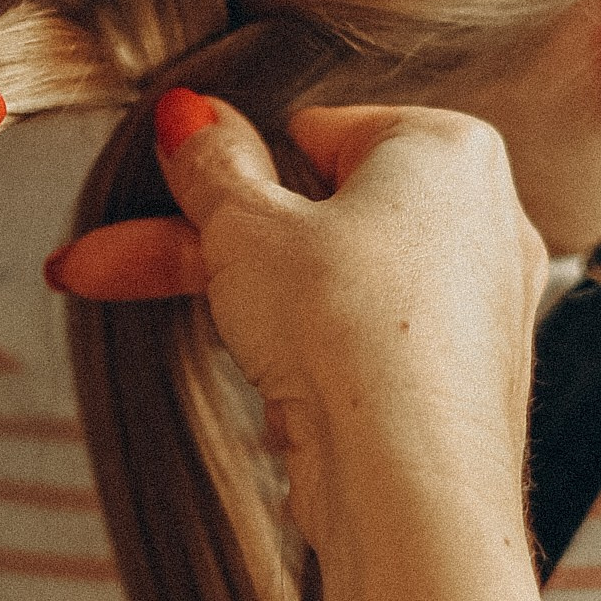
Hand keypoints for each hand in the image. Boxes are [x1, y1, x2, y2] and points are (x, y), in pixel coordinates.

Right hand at [46, 89, 547, 566]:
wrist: (408, 485)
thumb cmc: (350, 333)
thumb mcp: (246, 226)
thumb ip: (210, 163)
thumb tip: (191, 116)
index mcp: (450, 149)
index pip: (319, 133)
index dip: (239, 167)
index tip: (176, 190)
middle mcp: (483, 219)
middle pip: (318, 214)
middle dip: (208, 241)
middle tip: (117, 254)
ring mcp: (475, 307)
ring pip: (334, 284)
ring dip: (244, 300)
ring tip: (156, 308)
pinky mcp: (455, 382)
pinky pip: (362, 344)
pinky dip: (305, 354)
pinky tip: (262, 381)